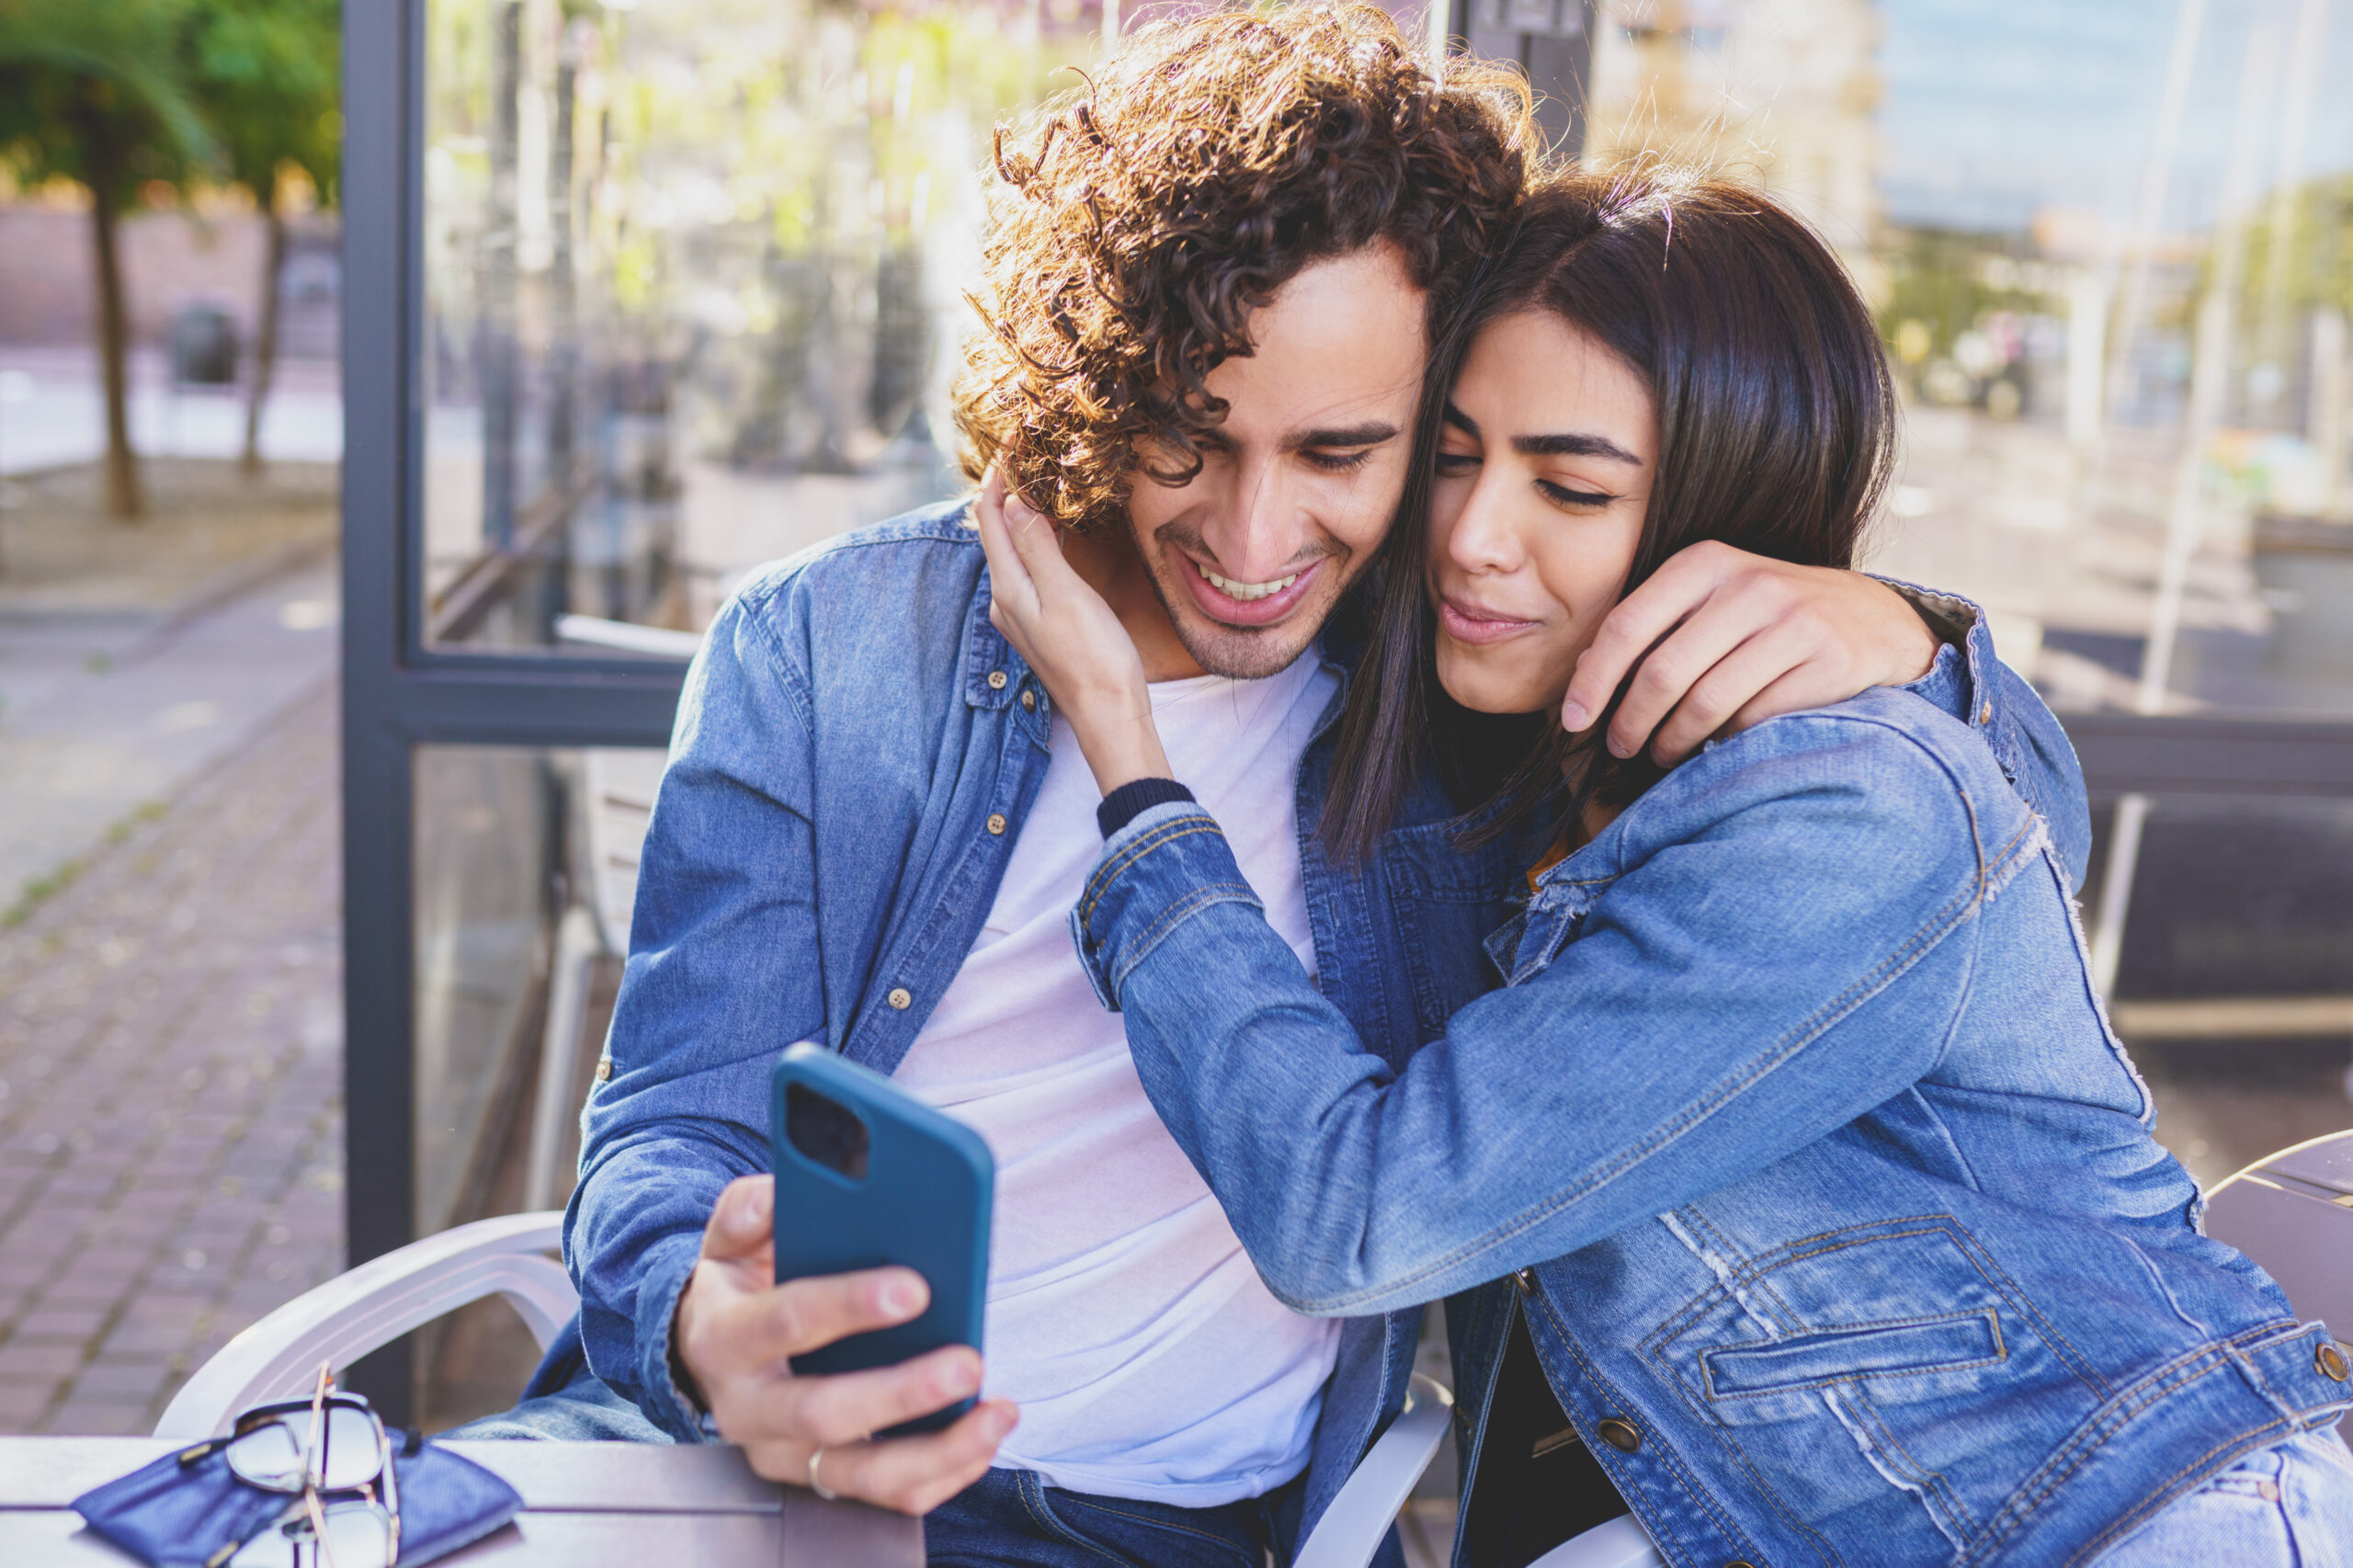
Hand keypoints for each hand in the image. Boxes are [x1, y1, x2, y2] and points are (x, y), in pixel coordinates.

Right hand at [673, 1176, 1017, 1513]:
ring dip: (937, 1449)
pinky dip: (943, 1473)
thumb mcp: (731, 1239)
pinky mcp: (820, 1480)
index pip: (786, 1320)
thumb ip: (750, 1209)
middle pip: (823, 1413)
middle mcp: (747, 1408)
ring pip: (861, 1471)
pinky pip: (886, 1494)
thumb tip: (783, 1192)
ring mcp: (783, 1454)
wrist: (710, 1351)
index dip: (848, 1304)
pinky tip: (984, 1437)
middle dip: (901, 1392)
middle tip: (967, 1363)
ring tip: (996, 1414)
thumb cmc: (742, 1285)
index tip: (916, 1287)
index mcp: (725, 1337)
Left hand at [974, 469, 1170, 793]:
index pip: (989, 519)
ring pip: (1011, 552)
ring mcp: (1021, 614)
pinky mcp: (1041, 623)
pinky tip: (1053, 536)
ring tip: (1038, 484)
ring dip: (1020, 516)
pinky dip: (1035, 542)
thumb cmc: (1093, 657)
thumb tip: (1011, 504)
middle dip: (1005, 492)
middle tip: (1026, 454)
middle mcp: (1006, 600)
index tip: (1012, 443)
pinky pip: (1028, 570)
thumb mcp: (1065, 595)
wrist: (1108, 713)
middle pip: (994, 533)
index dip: (996, 478)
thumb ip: (1037, 548)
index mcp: (1008, 588)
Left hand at [1563, 543, 1940, 764]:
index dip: (1593, 678)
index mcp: (1705, 563)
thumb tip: (1586, 673)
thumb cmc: (1766, 616)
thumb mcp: (1710, 598)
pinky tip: (1713, 748)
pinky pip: (1755, 720)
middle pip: (1663, 671)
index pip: (1628, 624)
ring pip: (1707, 702)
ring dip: (1672, 740)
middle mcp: (1749, 585)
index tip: (1574, 718)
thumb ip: (1652, 625)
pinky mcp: (1828, 662)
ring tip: (1660, 754)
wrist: (1870, 618)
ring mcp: (1794, 622)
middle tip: (1619, 746)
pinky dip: (1724, 743)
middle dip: (1630, 721)